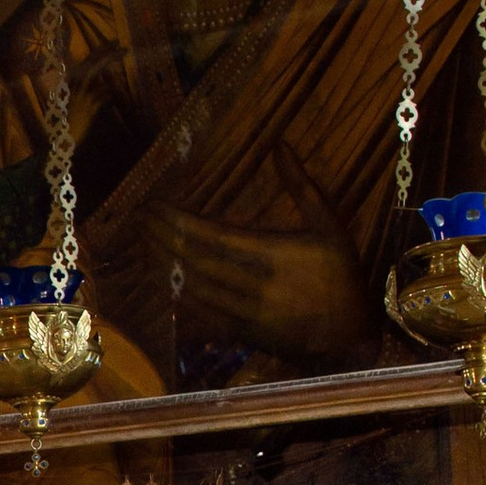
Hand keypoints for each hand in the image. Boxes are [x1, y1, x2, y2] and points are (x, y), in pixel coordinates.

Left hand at [152, 188, 375, 362]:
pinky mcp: (239, 334)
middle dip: (161, 239)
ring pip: (191, 288)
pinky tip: (161, 278)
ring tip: (140, 243)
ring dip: (162, 266)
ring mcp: (244, 313)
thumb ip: (303, 186)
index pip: (213, 236)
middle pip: (194, 261)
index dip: (178, 222)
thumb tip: (281, 145)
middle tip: (137, 220)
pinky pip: (198, 313)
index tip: (154, 206)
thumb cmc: (342, 276)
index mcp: (274, 255)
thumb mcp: (330, 226)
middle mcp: (253, 285)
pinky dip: (176, 294)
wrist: (348, 339)